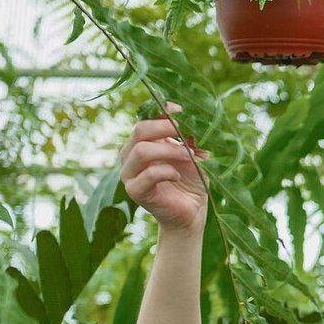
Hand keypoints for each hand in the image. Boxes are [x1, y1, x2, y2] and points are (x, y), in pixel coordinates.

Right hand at [119, 102, 208, 231]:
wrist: (191, 212)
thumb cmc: (191, 181)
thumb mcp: (194, 154)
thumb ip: (190, 137)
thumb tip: (192, 118)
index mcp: (142, 142)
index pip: (145, 119)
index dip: (161, 111)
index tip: (182, 110)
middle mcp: (131, 155)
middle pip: (139, 130)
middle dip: (165, 127)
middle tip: (185, 132)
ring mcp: (129, 173)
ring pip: (141, 151)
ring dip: (169, 150)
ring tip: (188, 155)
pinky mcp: (135, 191)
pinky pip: (148, 175)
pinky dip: (167, 172)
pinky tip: (178, 176)